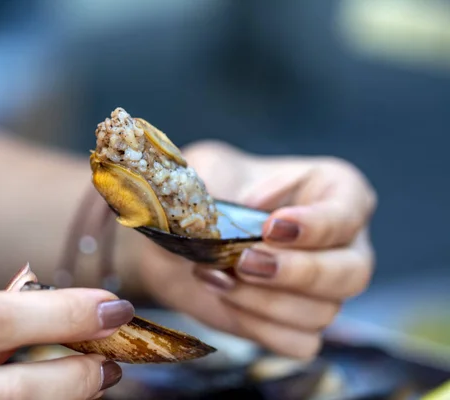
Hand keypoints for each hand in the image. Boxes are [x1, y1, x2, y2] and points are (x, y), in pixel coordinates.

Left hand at [139, 140, 375, 358]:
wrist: (180, 238)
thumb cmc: (209, 193)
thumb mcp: (211, 168)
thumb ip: (227, 176)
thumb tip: (250, 209)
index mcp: (335, 190)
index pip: (348, 213)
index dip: (315, 226)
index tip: (270, 227)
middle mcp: (343, 242)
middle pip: (351, 273)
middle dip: (296, 272)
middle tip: (245, 262)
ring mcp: (327, 290)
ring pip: (322, 313)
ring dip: (263, 300)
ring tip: (216, 275)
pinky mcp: (299, 326)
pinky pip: (299, 342)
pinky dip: (258, 325)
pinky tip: (226, 298)